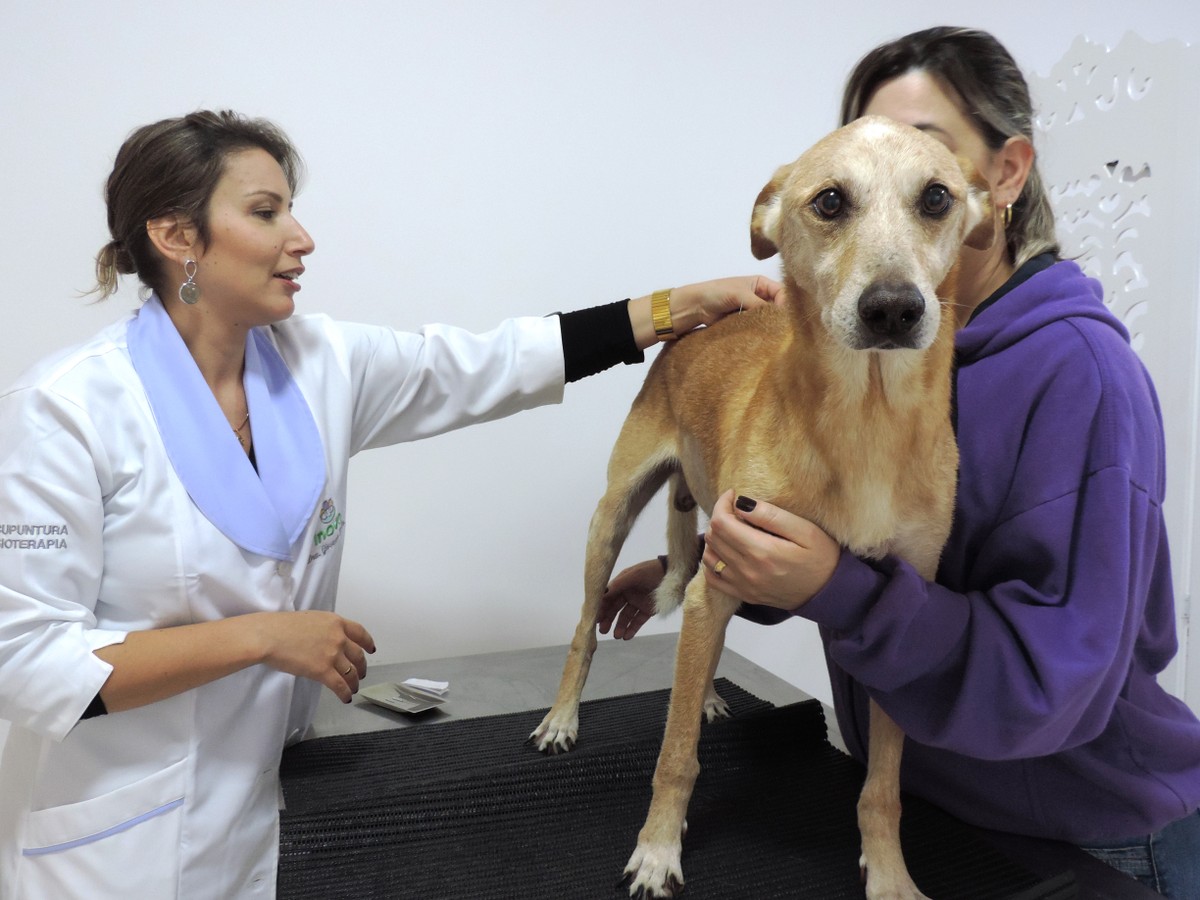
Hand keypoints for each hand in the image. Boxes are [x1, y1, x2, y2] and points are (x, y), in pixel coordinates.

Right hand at [251, 610, 376, 702]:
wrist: (268, 636)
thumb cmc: (280, 627)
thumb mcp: (310, 620)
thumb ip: (323, 630)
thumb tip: (325, 642)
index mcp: (335, 622)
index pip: (359, 632)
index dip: (367, 642)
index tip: (371, 649)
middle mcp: (338, 637)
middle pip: (358, 655)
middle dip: (361, 667)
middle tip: (360, 674)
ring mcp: (332, 654)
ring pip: (351, 672)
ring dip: (353, 682)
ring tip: (352, 689)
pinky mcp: (323, 671)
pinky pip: (340, 685)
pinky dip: (345, 693)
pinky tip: (346, 698)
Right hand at [598, 559, 663, 638]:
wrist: (674, 575)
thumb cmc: (653, 571)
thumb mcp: (635, 575)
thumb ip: (619, 584)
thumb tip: (603, 593)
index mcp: (621, 583)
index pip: (608, 597)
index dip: (601, 607)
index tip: (595, 618)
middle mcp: (627, 593)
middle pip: (614, 609)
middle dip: (608, 620)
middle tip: (603, 631)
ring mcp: (637, 602)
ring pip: (625, 617)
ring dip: (620, 626)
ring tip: (617, 636)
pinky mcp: (647, 610)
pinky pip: (637, 621)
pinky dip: (632, 629)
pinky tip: (627, 637)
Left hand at [629, 275, 782, 347]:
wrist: (694, 307)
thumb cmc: (715, 293)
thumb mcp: (739, 294)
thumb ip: (759, 304)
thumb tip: (776, 317)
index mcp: (761, 283)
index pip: (782, 294)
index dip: (785, 306)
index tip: (783, 319)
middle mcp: (759, 296)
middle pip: (777, 308)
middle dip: (779, 318)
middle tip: (781, 331)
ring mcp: (752, 310)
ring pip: (768, 320)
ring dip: (769, 327)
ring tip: (772, 337)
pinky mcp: (744, 323)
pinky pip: (757, 329)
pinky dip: (759, 333)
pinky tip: (761, 340)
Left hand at [702, 490, 838, 610]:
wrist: (829, 593)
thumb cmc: (822, 557)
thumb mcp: (805, 531)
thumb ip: (771, 516)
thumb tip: (742, 503)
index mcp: (762, 552)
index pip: (722, 523)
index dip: (722, 503)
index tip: (733, 495)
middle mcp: (747, 571)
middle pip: (713, 537)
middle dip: (720, 517)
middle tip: (736, 510)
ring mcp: (743, 586)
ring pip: (709, 556)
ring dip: (715, 538)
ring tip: (733, 529)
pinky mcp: (744, 595)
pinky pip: (712, 578)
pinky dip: (713, 561)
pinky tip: (727, 551)